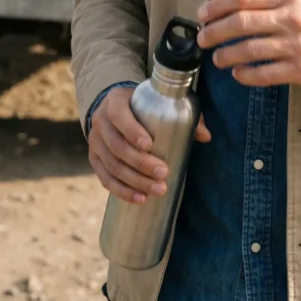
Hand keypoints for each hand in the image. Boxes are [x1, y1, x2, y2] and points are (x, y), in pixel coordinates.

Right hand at [88, 86, 210, 204]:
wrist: (114, 109)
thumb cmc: (143, 105)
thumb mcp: (159, 101)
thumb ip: (183, 114)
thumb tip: (205, 136)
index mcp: (115, 102)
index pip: (119, 116)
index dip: (132, 131)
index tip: (150, 145)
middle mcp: (100, 121)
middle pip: (117, 146)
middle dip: (140, 163)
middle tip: (163, 173)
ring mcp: (95, 142)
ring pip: (112, 166)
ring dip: (135, 181)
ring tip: (158, 189)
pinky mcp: (94, 159)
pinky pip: (105, 179)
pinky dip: (123, 191)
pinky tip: (141, 198)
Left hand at [197, 0, 300, 87]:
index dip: (217, 6)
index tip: (202, 15)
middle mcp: (291, 18)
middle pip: (241, 23)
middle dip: (215, 32)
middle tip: (202, 38)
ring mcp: (296, 45)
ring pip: (249, 50)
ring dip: (226, 55)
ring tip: (217, 58)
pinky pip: (265, 74)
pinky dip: (246, 75)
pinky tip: (237, 73)